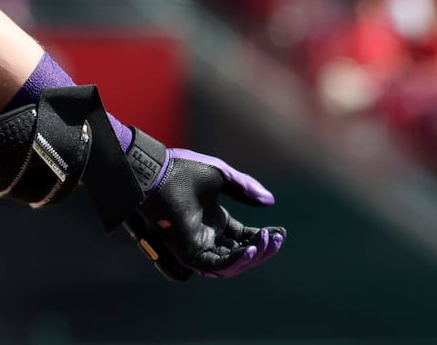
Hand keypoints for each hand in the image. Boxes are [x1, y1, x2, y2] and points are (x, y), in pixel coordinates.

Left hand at [127, 142, 285, 278]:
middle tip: (276, 238)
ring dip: (253, 257)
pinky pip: (216, 266)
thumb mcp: (221, 176)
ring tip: (267, 242)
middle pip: (241, 254)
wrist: (157, 172)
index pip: (243, 237)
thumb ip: (244, 189)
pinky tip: (251, 249)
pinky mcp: (188, 253)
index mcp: (214, 220)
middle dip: (262, 249)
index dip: (262, 237)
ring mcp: (198, 246)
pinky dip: (236, 262)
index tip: (280, 232)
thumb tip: (270, 202)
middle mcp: (207, 236)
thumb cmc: (183, 170)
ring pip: (231, 265)